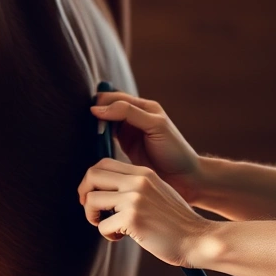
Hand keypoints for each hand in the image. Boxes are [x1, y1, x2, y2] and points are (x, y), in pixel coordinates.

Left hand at [78, 158, 218, 267]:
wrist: (198, 239)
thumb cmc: (176, 222)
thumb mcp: (157, 193)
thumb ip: (136, 187)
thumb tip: (106, 190)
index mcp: (143, 173)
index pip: (103, 164)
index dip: (91, 181)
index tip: (94, 197)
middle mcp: (138, 181)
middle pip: (92, 175)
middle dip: (84, 194)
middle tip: (93, 212)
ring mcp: (135, 198)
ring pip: (92, 200)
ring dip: (93, 217)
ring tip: (110, 227)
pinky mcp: (133, 218)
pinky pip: (102, 226)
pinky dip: (108, 235)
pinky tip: (123, 237)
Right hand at [90, 91, 204, 200]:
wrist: (185, 178)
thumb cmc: (174, 151)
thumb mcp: (154, 126)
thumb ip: (129, 113)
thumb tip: (99, 109)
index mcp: (144, 107)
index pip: (116, 97)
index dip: (103, 103)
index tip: (92, 114)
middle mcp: (135, 116)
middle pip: (108, 108)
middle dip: (97, 114)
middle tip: (90, 127)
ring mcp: (130, 131)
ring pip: (106, 122)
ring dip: (97, 127)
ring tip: (91, 136)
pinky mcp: (126, 146)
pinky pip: (108, 138)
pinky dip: (100, 139)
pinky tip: (95, 145)